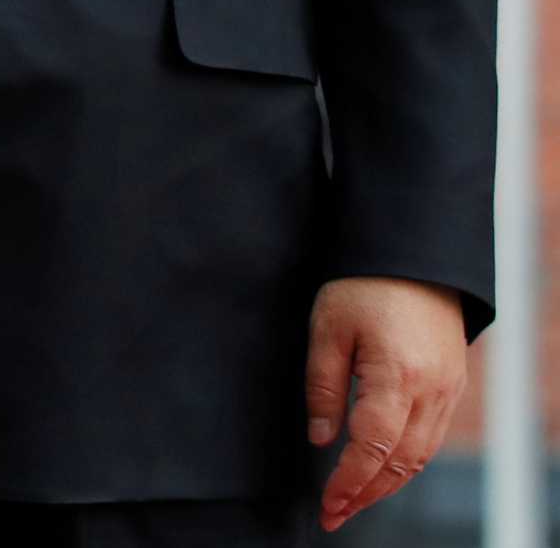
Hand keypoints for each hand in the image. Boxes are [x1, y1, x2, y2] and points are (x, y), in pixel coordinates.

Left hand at [306, 276, 467, 531]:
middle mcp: (430, 390)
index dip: (349, 482)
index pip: (372, 447)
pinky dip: (406, 461)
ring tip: (353, 500)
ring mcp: (447, 390)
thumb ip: (323, 386)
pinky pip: (431, 437)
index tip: (327, 504)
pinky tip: (381, 469)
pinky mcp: (451, 386)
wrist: (414, 257)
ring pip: (420, 455)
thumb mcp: (327, 328)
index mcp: (397, 375)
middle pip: (401, 462)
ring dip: (387, 484)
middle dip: (367, 494)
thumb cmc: (363, 285)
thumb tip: (320, 438)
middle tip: (334, 514)